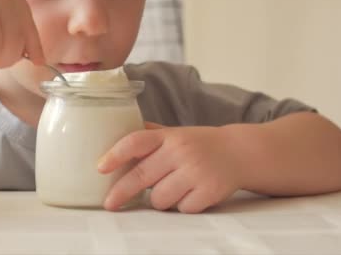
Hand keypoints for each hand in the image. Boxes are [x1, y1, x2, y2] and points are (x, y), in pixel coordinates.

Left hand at [98, 122, 241, 212]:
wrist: (240, 152)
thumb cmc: (199, 144)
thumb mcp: (175, 133)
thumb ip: (149, 134)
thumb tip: (114, 132)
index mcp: (169, 136)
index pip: (136, 141)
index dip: (115, 155)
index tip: (100, 168)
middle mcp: (181, 151)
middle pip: (141, 176)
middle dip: (121, 192)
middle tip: (109, 203)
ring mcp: (196, 171)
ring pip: (160, 198)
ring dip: (159, 199)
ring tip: (170, 189)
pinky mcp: (209, 191)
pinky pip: (181, 209)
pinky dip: (181, 206)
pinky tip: (189, 194)